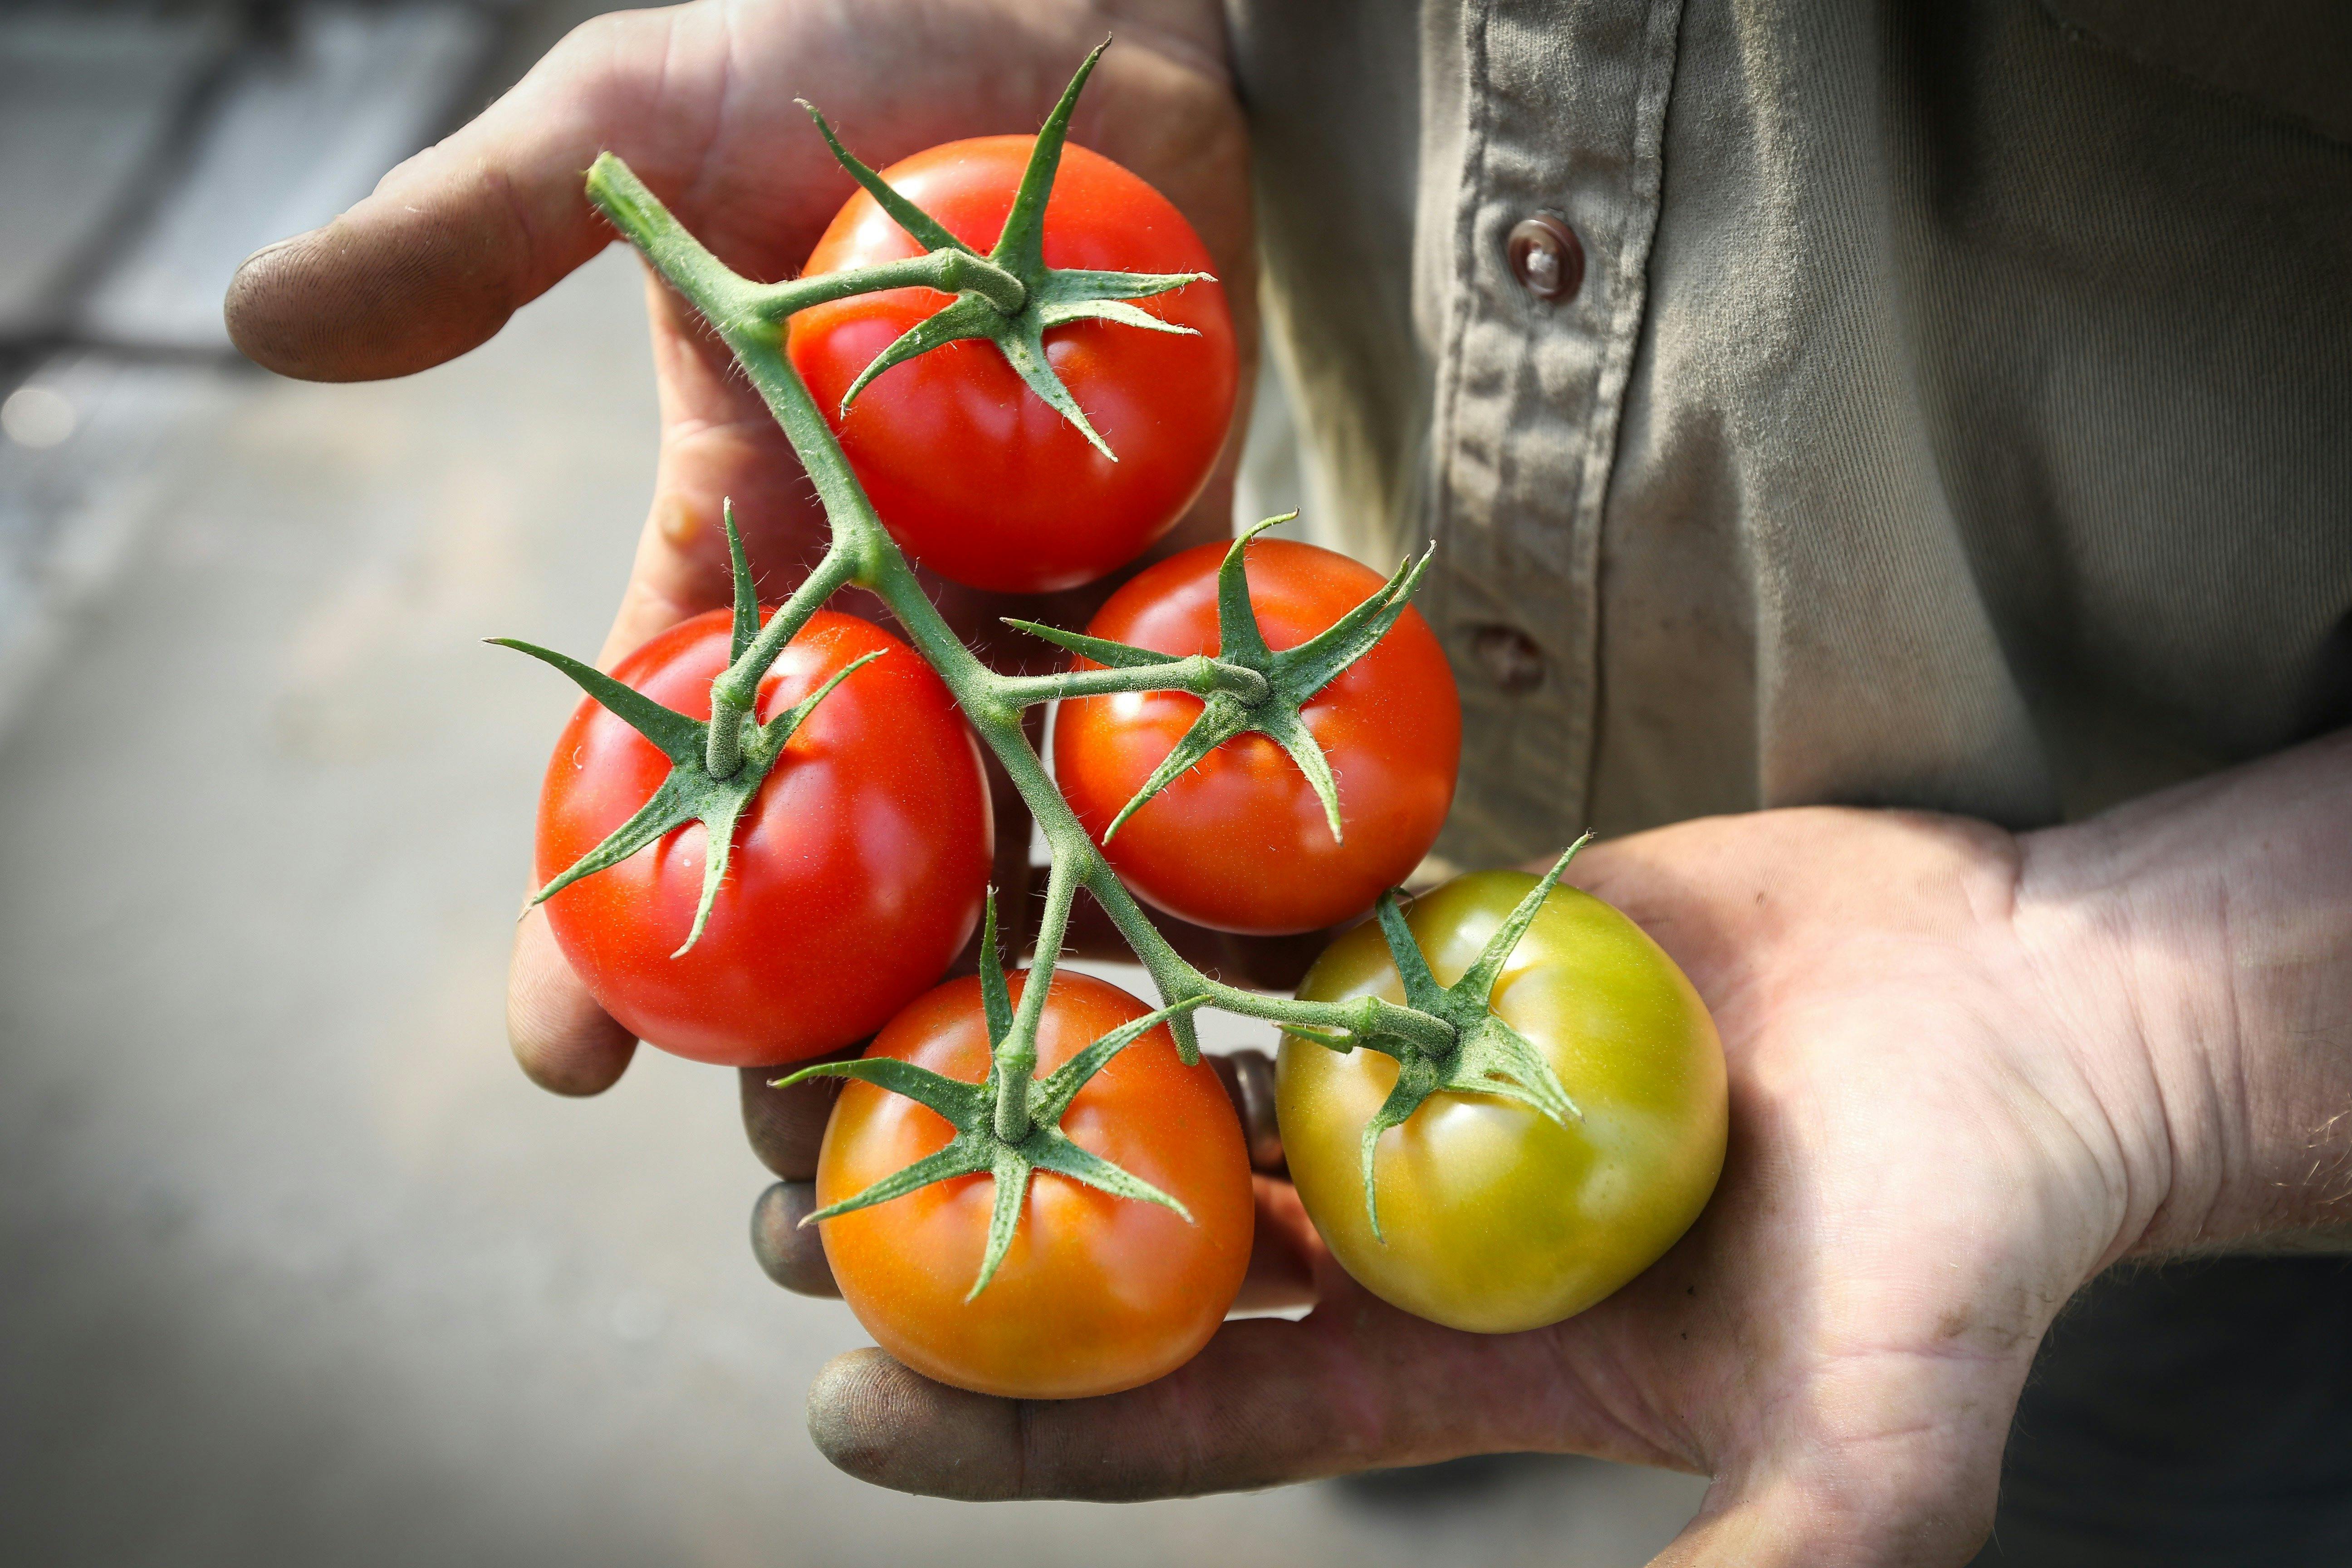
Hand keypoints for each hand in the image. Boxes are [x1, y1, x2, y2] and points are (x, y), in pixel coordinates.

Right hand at [225, 0, 1253, 1094]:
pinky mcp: (1190, 558)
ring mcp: (1045, 598)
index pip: (654, 764)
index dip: (595, 920)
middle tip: (795, 1179)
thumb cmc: (845, 35)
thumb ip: (472, 236)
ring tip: (994, 1153)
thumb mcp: (631, 129)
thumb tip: (259, 323)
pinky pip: (1198, 731)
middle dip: (813, 1018)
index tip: (562, 1065)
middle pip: (840, 855)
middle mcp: (897, 603)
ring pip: (1015, 839)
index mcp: (750, 541)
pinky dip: (1202, 848)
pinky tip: (1211, 985)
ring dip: (1002, 994)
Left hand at [769, 732, 2351, 1566]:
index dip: (1020, 1428)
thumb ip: (1772, 1564)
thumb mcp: (1872, 1446)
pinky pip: (1274, 922)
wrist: (2047, 1024)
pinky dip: (1159, 899)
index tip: (846, 1410)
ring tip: (839, 1029)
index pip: (1189, 1414)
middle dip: (959, 1227)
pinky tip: (1028, 857)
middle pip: (1134, 1235)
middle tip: (772, 1200)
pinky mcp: (1457, 937)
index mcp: (1447, 1356)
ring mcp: (1418, 1065)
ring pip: (1167, 1066)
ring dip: (1014, 1047)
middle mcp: (1400, 1216)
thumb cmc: (1974, 1239)